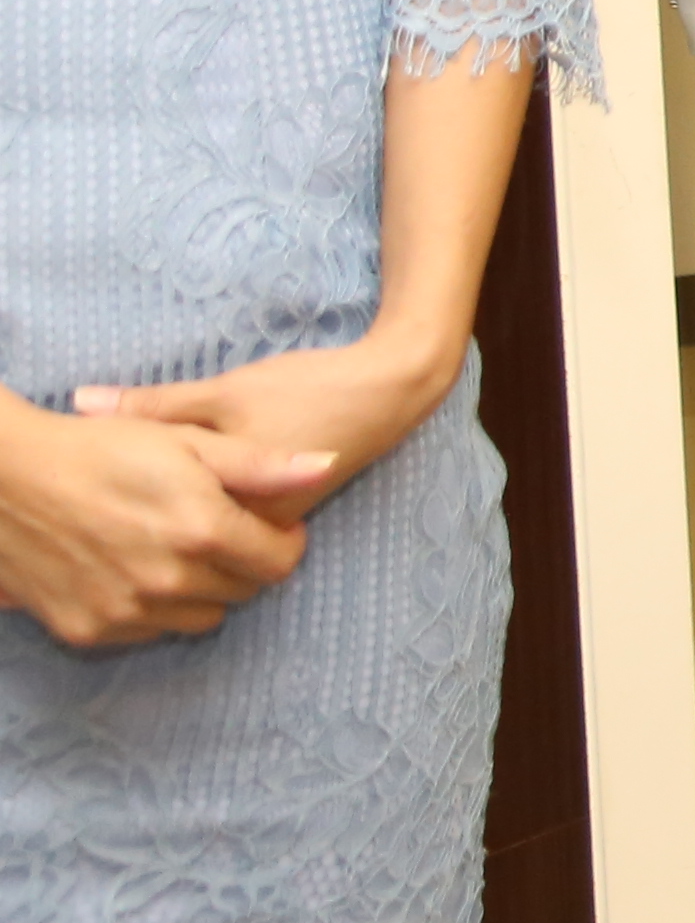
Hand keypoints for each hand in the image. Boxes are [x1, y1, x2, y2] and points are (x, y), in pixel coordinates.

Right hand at [0, 395, 328, 647]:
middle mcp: (167, 581)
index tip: (270, 526)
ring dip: (202, 589)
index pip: (279, 563)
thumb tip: (325, 465)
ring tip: (177, 548)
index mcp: (201, 531)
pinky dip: (155, 607)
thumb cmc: (101, 448)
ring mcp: (125, 612)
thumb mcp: (187, 441)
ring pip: (200, 616)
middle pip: (242, 592)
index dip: (284, 542)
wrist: (6, 479)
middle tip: (220, 532)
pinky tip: (137, 568)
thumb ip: (260, 464)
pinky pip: (149, 631)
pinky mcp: (88, 630)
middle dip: (243, 564)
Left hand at [73, 329, 464, 523]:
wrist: (388, 391)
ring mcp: (270, 528)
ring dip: (171, 509)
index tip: (94, 469)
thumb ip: (152, 405)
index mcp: (228, 508)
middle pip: (173, 532)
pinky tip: (192, 476)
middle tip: (117, 470)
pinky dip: (203, 503)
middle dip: (139, 507)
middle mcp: (248, 532)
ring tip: (147, 475)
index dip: (114, 493)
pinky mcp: (284, 515)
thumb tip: (78, 404)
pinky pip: (227, 523)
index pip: (149, 517)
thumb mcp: (222, 391)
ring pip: (200, 531)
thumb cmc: (304, 390)